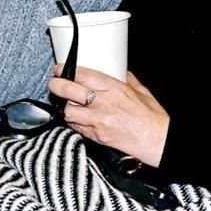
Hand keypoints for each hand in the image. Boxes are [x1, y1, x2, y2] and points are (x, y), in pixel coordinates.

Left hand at [47, 66, 168, 167]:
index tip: (60, 69)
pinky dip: (73, 122)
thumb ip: (126, 80)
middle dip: (56, 85)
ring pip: (67, 111)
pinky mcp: (96, 137)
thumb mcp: (141, 91)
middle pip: (68, 91)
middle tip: (53, 83)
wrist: (157, 141)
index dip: (66, 70)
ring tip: (64, 103)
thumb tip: (118, 71)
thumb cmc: (152, 117)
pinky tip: (76, 118)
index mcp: (114, 88)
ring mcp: (98, 122)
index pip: (82, 75)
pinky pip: (76, 128)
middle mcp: (103, 104)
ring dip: (63, 106)